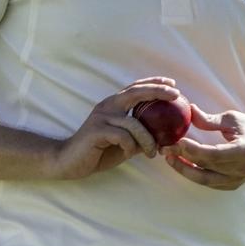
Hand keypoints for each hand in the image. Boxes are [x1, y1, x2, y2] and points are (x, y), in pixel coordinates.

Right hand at [54, 77, 180, 179]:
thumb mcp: (124, 143)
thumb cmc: (98, 152)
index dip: (153, 83)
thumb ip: (139, 136)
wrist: (68, 161)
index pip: (135, 88)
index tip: (173, 85)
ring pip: (134, 123)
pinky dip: (131, 146)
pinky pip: (123, 136)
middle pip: (135, 92)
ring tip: (153, 152)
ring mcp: (101, 117)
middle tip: (176, 95)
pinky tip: (131, 153)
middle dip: (158, 91)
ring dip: (148, 139)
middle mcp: (107, 106)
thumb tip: (163, 137)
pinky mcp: (97, 130)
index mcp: (113, 105)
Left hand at [160, 104, 244, 190]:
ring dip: (184, 169)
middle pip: (205, 168)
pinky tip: (181, 164)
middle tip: (166, 148)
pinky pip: (208, 182)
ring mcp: (235, 180)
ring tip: (169, 157)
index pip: (213, 154)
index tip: (178, 141)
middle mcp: (239, 170)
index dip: (193, 150)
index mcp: (243, 152)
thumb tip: (189, 111)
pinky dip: (193, 174)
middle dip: (182, 159)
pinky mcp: (231, 185)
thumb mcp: (232, 119)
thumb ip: (210, 120)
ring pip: (203, 179)